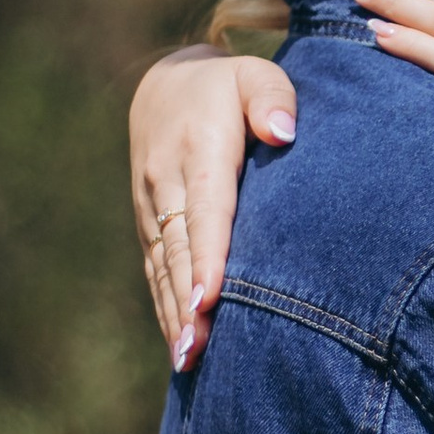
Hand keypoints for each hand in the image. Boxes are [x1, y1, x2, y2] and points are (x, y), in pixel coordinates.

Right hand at [130, 46, 298, 365]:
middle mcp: (167, 183)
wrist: (166, 86)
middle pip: (180, 250)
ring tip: (187, 358)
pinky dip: (166, 307)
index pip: (205, 209)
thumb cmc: (226, 86)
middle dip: (187, 301)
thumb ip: (272, 97)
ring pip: (164, 267)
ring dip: (174, 313)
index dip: (207, 255)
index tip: (210, 296)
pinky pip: (156, 270)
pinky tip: (179, 346)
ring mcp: (152, 207)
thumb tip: (283, 132)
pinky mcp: (150, 225)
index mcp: (198, 150)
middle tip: (196, 347)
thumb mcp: (252, 75)